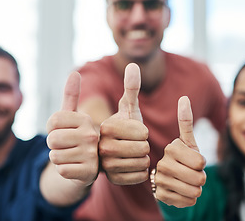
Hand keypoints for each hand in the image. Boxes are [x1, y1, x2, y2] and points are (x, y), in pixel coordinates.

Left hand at [46, 71, 98, 186]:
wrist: (87, 165)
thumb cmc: (76, 136)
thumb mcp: (72, 117)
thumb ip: (71, 95)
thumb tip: (75, 73)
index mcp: (85, 119)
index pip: (53, 121)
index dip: (52, 128)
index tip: (63, 131)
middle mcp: (91, 135)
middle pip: (52, 139)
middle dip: (54, 145)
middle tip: (67, 146)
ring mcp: (91, 155)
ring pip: (55, 156)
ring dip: (58, 158)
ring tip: (71, 156)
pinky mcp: (89, 172)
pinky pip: (61, 170)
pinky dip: (64, 170)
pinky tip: (74, 167)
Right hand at [99, 63, 149, 184]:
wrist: (106, 153)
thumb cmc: (121, 128)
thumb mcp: (127, 109)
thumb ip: (131, 88)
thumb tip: (133, 65)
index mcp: (106, 126)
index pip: (142, 132)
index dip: (143, 132)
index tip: (134, 132)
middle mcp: (99, 146)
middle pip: (143, 149)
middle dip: (144, 146)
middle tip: (134, 144)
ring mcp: (102, 164)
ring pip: (142, 163)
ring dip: (142, 159)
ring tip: (131, 155)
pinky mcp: (109, 180)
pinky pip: (138, 177)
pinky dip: (140, 172)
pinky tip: (130, 166)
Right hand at [155, 96, 205, 207]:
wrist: (170, 179)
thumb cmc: (183, 158)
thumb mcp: (188, 141)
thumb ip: (186, 121)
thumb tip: (184, 97)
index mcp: (172, 148)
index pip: (200, 162)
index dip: (201, 163)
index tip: (192, 160)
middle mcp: (162, 164)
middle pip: (199, 178)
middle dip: (201, 178)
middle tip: (192, 174)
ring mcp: (160, 181)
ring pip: (194, 192)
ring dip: (196, 189)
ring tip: (186, 182)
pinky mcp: (161, 196)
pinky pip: (188, 202)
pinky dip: (189, 199)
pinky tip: (181, 191)